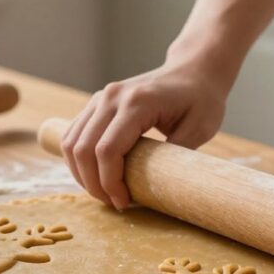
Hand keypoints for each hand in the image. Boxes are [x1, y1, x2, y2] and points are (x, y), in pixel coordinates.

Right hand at [61, 59, 232, 209]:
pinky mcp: (96, 103)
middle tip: (114, 203)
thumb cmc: (201, 99)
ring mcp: (100, 98)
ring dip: (81, 174)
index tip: (125, 202)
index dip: (109, 182)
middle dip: (93, 184)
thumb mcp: (200, 129)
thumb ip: (176, 156)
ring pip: (72, 142)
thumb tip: (156, 188)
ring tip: (104, 192)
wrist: (192, 71)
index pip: (107, 150)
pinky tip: (95, 176)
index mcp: (137, 102)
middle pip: (83, 149)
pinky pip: (74, 134)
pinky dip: (78, 160)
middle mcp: (112, 97)